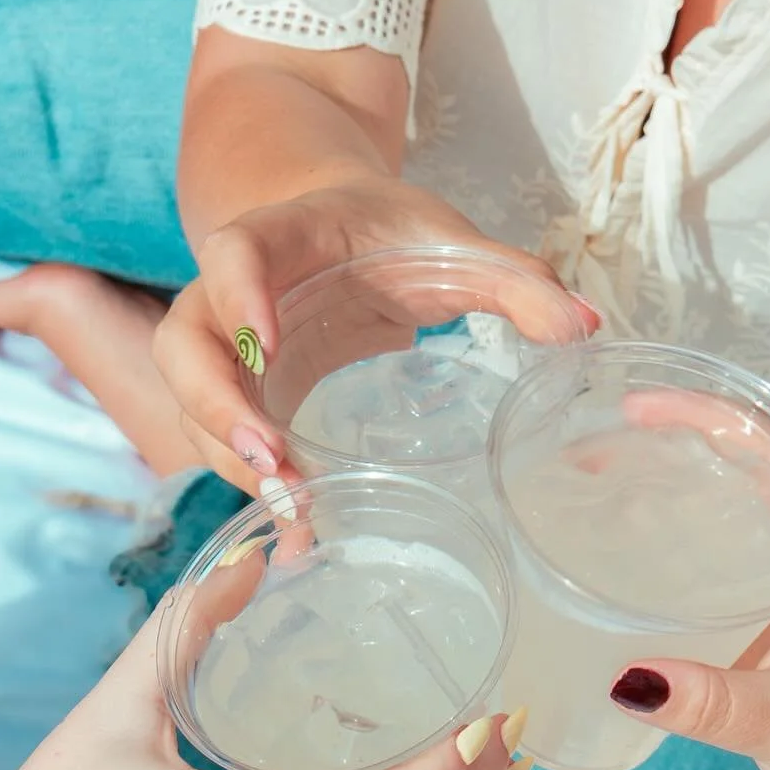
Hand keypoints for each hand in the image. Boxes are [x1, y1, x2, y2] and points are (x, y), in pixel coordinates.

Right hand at [152, 176, 597, 493]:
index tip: (268, 343)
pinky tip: (302, 536)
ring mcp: (228, 357)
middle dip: (218, 406)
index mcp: (281, 238)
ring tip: (298, 513)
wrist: (342, 233)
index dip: (240, 296)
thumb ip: (513, 280)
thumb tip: (584, 326)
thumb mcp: (451, 244)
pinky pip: (228, 447)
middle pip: (185, 348)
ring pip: (196, 410)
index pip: (236, 254)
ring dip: (235, 464)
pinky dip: (259, 490)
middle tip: (273, 459)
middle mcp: (231, 299)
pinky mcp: (244, 403)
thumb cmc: (392, 236)